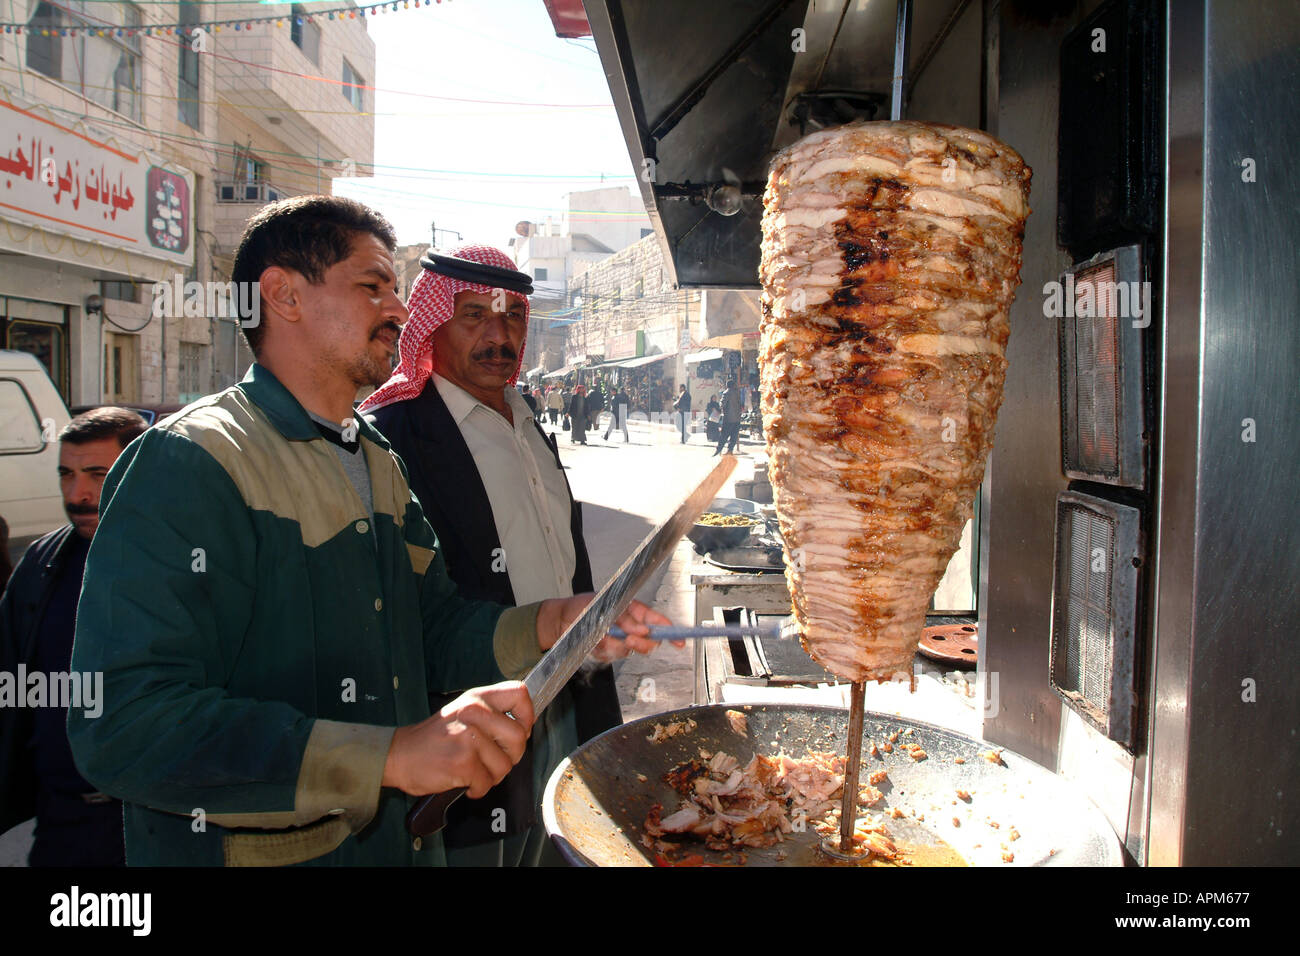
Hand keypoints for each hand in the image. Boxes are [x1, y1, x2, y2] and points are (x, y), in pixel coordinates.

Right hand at [382, 681, 534, 797]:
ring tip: (474, 771)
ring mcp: (469, 738)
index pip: (520, 694)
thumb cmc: (434, 738)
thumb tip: (524, 727)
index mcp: (477, 698)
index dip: (527, 716)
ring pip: (505, 765)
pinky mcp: (462, 763)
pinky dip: (477, 789)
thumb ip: (491, 714)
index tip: (520, 730)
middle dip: (511, 756)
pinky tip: (464, 782)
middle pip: (520, 737)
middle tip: (494, 760)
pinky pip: (487, 783)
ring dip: (492, 776)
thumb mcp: (463, 711)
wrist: (398, 755)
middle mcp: (475, 713)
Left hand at [536, 594, 677, 660]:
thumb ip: (625, 618)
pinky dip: (604, 650)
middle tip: (629, 639)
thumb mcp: (604, 606)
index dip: (670, 631)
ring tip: (602, 636)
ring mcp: (620, 640)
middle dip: (641, 643)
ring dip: (616, 645)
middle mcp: (630, 626)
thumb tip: (642, 629)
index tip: (679, 640)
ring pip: (630, 650)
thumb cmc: (583, 606)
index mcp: (634, 610)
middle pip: (649, 641)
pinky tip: (595, 642)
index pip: (657, 621)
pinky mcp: (609, 651)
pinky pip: (613, 656)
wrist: (561, 621)